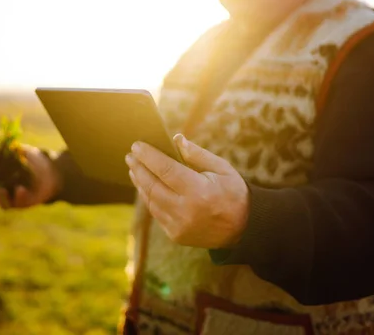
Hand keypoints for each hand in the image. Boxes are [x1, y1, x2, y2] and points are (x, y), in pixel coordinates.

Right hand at [0, 144, 61, 209]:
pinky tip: (20, 189)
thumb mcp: (22, 152)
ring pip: (2, 203)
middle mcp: (3, 190)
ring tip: (2, 190)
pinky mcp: (25, 202)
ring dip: (0, 197)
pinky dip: (19, 196)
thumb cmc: (33, 160)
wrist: (52, 171)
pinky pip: (19, 202)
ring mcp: (14, 198)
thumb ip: (11, 150)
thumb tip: (0, 147)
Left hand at [125, 134, 249, 248]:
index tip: (136, 145)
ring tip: (134, 168)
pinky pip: (156, 213)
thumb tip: (176, 139)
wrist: (243, 229)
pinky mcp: (176, 235)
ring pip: (151, 201)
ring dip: (140, 183)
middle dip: (139, 168)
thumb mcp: (222, 169)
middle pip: (152, 186)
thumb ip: (197, 154)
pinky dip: (149, 198)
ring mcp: (179, 226)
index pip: (165, 170)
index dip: (148, 156)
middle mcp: (186, 210)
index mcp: (198, 191)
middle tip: (130, 155)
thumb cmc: (233, 193)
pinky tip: (145, 186)